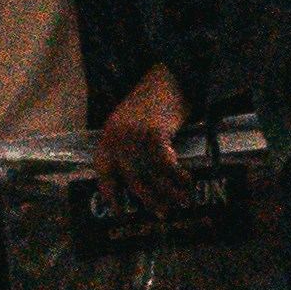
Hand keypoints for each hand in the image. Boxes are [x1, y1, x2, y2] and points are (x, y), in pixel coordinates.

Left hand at [96, 62, 192, 213]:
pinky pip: (166, 165)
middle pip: (132, 180)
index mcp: (108, 137)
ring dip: (169, 193)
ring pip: (152, 176)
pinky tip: (188, 181)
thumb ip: (129, 148)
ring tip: (182, 202)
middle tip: (161, 213)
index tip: (118, 212)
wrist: (166, 76)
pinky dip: (178, 176)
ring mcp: (135, 139)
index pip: (103, 172)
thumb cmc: (153, 100)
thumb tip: (143, 179)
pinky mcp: (154, 135)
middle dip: (149, 200)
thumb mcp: (130, 124)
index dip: (110, 194)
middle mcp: (117, 141)